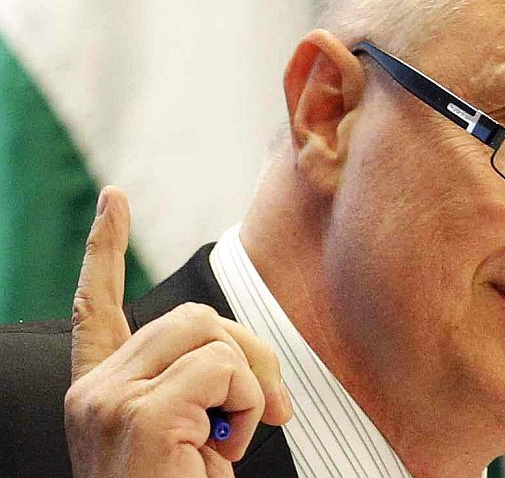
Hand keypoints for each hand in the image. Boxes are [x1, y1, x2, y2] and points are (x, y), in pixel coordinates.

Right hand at [65, 187, 292, 476]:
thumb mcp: (192, 430)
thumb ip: (204, 379)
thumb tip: (245, 358)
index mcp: (102, 389)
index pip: (96, 307)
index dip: (104, 250)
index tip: (113, 201)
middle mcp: (93, 390)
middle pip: (195, 317)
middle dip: (251, 354)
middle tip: (271, 410)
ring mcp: (109, 401)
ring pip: (212, 335)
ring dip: (248, 382)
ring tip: (235, 435)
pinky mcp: (139, 415)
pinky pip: (221, 370)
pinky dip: (246, 401)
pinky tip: (227, 444)